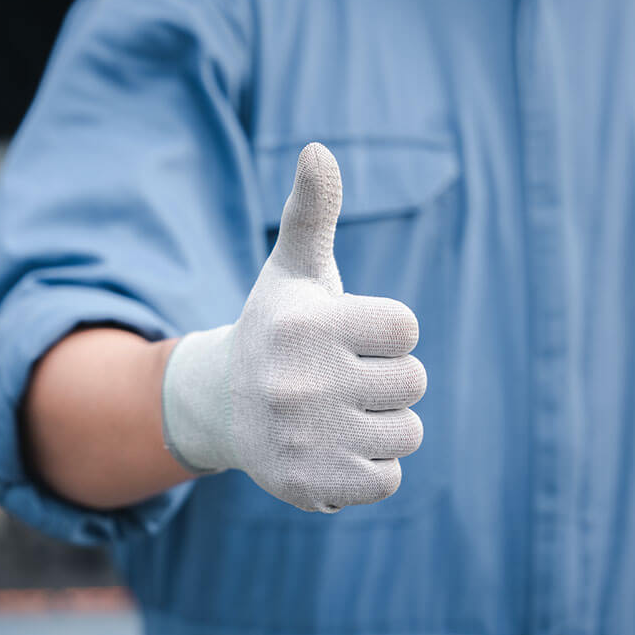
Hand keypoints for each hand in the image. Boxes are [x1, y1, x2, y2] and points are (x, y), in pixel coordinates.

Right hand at [162, 143, 425, 511]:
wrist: (222, 408)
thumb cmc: (277, 331)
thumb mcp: (293, 271)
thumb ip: (313, 211)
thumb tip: (318, 148)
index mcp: (307, 325)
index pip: (407, 330)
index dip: (384, 333)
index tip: (345, 337)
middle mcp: (302, 383)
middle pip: (413, 382)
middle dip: (385, 379)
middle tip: (336, 379)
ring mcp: (306, 439)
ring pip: (408, 432)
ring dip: (382, 424)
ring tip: (335, 414)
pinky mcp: (312, 486)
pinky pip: (389, 478)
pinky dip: (369, 467)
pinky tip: (331, 449)